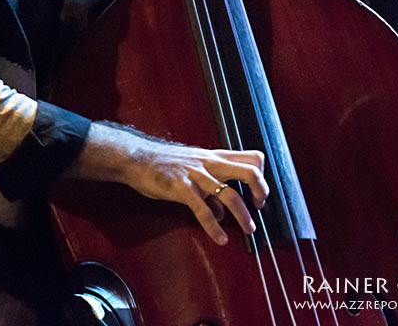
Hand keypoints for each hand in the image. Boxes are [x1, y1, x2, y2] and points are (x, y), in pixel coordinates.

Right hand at [68, 122, 268, 244]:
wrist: (137, 158)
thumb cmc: (165, 164)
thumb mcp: (192, 169)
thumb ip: (210, 189)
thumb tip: (222, 214)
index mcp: (214, 157)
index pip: (250, 157)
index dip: (261, 175)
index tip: (258, 194)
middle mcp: (209, 163)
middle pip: (248, 170)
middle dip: (260, 190)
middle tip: (260, 206)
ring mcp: (196, 175)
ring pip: (229, 194)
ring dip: (243, 215)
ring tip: (249, 229)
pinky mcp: (181, 188)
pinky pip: (202, 209)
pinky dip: (214, 227)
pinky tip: (220, 239)